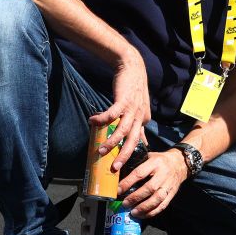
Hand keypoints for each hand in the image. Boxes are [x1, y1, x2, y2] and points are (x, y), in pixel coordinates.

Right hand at [90, 49, 150, 171]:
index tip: (122, 166)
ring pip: (123, 130)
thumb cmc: (133, 88)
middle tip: (114, 168)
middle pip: (133, 140)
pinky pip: (112, 113)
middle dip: (124, 155)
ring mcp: (132, 109)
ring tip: (100, 150)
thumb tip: (141, 139)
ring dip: (111, 141)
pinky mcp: (123, 99)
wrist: (133, 67)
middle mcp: (140, 116)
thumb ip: (139, 123)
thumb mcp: (140, 108)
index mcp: (143, 120)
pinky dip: (103, 119)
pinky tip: (92, 122)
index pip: (138, 142)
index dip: (130, 155)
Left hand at [118, 149, 186, 219]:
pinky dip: (153, 212)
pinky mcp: (172, 193)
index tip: (118, 190)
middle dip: (135, 198)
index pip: (139, 173)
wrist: (180, 163)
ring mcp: (169, 185)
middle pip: (149, 188)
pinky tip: (144, 215)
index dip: (128, 183)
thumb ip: (137, 164)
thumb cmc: (160, 160)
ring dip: (144, 207)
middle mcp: (163, 174)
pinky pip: (163, 205)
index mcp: (155, 163)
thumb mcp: (149, 156)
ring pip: (157, 199)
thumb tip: (119, 173)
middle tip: (125, 204)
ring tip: (134, 212)